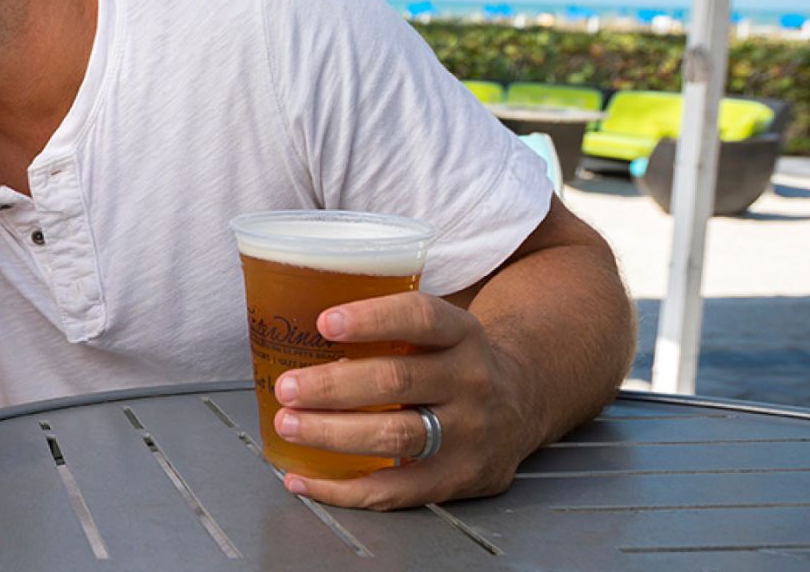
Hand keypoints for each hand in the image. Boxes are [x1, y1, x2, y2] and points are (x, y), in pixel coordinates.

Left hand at [269, 291, 536, 509]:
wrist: (523, 404)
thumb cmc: (453, 361)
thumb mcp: (441, 330)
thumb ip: (390, 327)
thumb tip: (294, 322)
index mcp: (462, 334)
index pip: (421, 318)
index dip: (372, 320)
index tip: (324, 322)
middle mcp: (471, 381)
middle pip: (397, 382)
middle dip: (333, 386)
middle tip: (287, 388)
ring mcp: (469, 434)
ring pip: (394, 437)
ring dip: (332, 434)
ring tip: (289, 425)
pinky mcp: (459, 479)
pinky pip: (394, 492)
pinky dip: (342, 489)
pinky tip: (302, 479)